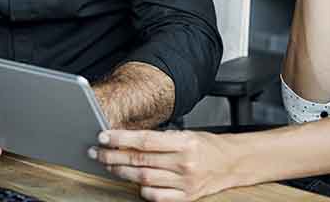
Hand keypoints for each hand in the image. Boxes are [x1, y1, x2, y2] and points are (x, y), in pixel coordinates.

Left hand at [90, 129, 237, 201]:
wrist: (232, 164)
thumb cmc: (207, 146)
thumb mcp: (186, 134)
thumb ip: (160, 139)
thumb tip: (127, 139)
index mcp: (185, 143)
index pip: (145, 140)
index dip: (121, 138)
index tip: (103, 136)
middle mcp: (184, 163)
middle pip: (140, 160)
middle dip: (114, 156)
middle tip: (98, 152)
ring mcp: (184, 183)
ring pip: (144, 179)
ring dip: (122, 172)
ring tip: (109, 165)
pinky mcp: (186, 198)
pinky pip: (156, 197)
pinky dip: (141, 190)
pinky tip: (134, 182)